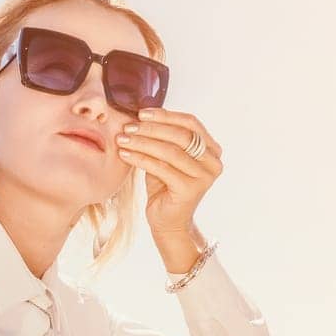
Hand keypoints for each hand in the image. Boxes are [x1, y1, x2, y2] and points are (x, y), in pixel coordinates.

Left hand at [117, 107, 223, 237]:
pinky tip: (125, 154)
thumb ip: (163, 137)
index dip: (166, 115)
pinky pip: (161, 168)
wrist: (168, 222)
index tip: (142, 113)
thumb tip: (142, 115)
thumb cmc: (166, 187)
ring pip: (170, 151)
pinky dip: (140, 159)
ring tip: (122, 139)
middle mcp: (213, 162)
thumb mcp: (166, 157)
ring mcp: (204, 177)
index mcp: (212, 150)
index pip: (191, 123)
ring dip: (142, 142)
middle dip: (151, 128)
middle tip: (128, 126)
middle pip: (181, 135)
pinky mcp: (190, 190)